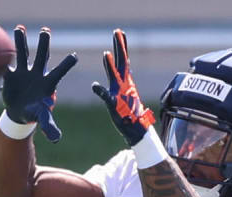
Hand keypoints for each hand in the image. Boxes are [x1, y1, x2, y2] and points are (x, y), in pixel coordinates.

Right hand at [0, 25, 77, 141]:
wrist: (20, 113)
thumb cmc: (35, 113)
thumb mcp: (42, 118)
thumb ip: (49, 125)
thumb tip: (56, 139)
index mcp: (48, 83)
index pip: (59, 72)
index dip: (66, 64)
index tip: (75, 56)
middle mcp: (37, 74)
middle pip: (42, 56)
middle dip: (44, 44)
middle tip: (46, 31)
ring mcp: (24, 72)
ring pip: (23, 54)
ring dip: (21, 42)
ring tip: (20, 28)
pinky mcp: (11, 75)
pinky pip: (7, 65)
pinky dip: (3, 59)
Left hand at [91, 29, 155, 145]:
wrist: (137, 129)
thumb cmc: (130, 112)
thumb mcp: (125, 94)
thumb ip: (120, 80)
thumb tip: (118, 72)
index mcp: (126, 81)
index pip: (124, 59)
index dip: (122, 46)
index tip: (120, 32)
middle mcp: (124, 84)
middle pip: (122, 62)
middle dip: (119, 47)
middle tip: (117, 32)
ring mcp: (119, 94)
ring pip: (114, 76)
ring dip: (110, 66)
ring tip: (105, 54)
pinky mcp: (114, 105)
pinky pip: (106, 97)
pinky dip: (100, 91)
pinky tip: (94, 85)